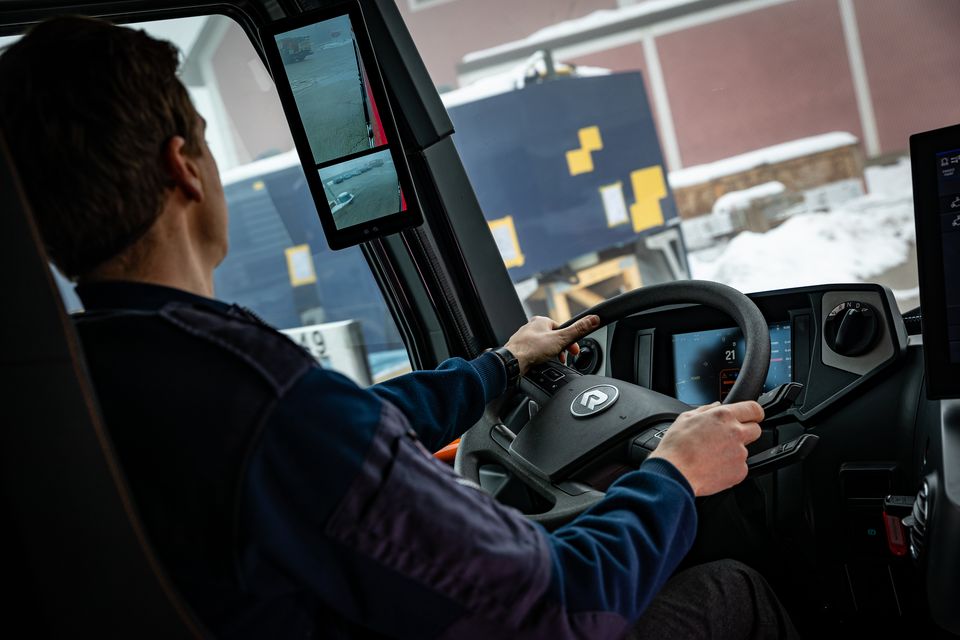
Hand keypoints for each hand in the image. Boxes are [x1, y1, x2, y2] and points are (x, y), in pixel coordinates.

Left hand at [503, 315, 599, 374]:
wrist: (512, 362)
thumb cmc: (532, 349)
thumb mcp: (561, 339)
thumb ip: (578, 330)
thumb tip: (593, 319)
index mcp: (541, 320)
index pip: (561, 329)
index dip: (569, 341)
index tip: (573, 351)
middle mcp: (531, 327)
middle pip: (553, 338)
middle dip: (559, 349)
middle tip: (562, 358)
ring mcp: (524, 339)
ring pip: (543, 346)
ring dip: (550, 355)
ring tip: (550, 362)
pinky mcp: (520, 350)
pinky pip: (534, 354)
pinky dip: (539, 359)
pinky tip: (540, 364)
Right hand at [648, 401, 763, 496]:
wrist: (675, 473)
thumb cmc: (676, 446)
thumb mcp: (685, 418)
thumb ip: (706, 409)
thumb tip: (716, 405)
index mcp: (724, 416)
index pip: (754, 409)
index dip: (754, 413)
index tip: (751, 417)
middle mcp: (736, 433)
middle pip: (756, 429)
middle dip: (745, 432)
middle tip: (727, 438)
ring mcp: (740, 453)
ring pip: (745, 450)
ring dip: (733, 452)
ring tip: (712, 456)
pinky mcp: (740, 471)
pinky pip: (740, 467)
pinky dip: (730, 468)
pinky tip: (714, 467)